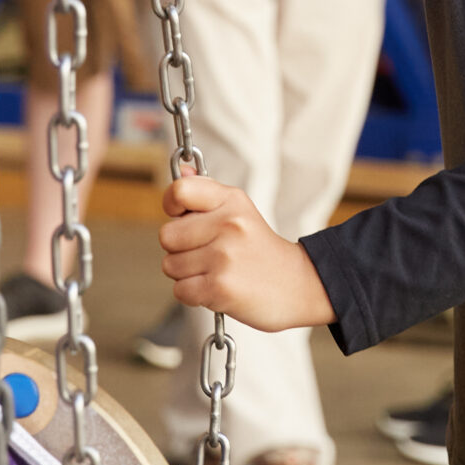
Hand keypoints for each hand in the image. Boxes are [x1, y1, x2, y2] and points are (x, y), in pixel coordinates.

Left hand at [159, 175, 335, 331]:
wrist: (298, 285)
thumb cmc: (259, 248)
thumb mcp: (240, 210)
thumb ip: (206, 192)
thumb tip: (183, 170)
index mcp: (232, 200)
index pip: (179, 191)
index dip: (172, 205)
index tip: (182, 216)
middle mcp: (228, 224)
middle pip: (167, 235)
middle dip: (180, 249)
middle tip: (209, 253)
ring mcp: (224, 256)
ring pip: (170, 265)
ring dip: (187, 274)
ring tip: (217, 271)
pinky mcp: (220, 287)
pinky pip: (180, 290)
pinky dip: (193, 294)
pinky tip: (217, 288)